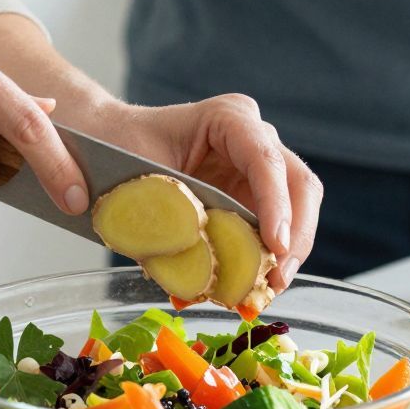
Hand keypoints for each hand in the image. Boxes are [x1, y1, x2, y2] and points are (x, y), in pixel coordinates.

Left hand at [89, 95, 321, 292]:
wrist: (111, 143)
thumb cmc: (119, 147)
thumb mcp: (131, 174)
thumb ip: (143, 208)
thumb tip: (147, 249)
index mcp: (226, 118)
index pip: (265, 160)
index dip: (276, 204)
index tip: (275, 246)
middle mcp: (253, 137)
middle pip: (298, 183)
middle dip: (295, 236)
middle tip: (277, 280)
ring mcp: (258, 166)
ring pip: (298, 209)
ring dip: (286, 253)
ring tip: (266, 291)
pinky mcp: (254, 194)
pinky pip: (275, 227)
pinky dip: (267, 258)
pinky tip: (251, 286)